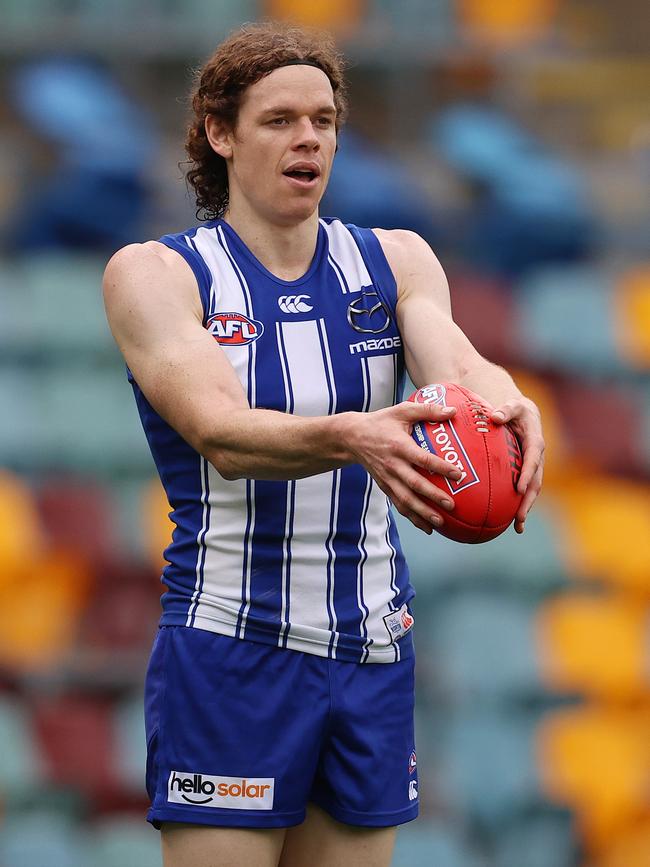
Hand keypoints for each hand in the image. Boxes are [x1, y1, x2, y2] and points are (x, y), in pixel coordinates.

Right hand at [346, 400, 462, 533]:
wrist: (352, 437)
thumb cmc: (381, 422)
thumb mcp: (402, 411)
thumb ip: (427, 410)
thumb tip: (453, 411)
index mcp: (399, 446)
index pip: (422, 459)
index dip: (440, 467)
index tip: (458, 474)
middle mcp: (392, 465)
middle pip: (414, 484)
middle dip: (432, 496)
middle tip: (451, 504)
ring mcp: (387, 478)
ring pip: (405, 499)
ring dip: (422, 513)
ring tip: (440, 523)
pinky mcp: (384, 486)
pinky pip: (399, 504)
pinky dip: (412, 517)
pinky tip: (428, 528)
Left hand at [491, 397, 544, 533]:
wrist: (522, 413)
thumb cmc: (515, 408)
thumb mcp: (513, 405)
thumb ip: (506, 410)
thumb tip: (495, 416)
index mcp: (535, 442)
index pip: (533, 460)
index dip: (528, 474)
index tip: (520, 488)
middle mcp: (537, 458)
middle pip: (536, 482)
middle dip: (528, 500)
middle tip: (519, 517)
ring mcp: (533, 467)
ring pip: (532, 490)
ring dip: (525, 508)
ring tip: (517, 526)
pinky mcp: (526, 472)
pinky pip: (523, 489)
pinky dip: (518, 504)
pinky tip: (509, 520)